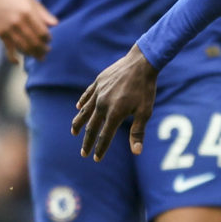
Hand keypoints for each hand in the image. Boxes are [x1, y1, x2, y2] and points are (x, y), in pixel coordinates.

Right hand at [0, 0, 57, 62]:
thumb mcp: (31, 1)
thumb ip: (44, 14)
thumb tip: (56, 24)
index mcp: (28, 12)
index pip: (42, 32)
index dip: (47, 39)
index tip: (49, 40)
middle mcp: (18, 22)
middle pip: (34, 42)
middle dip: (42, 49)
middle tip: (47, 51)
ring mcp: (8, 29)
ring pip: (24, 47)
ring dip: (33, 54)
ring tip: (40, 57)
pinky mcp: (0, 34)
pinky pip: (8, 49)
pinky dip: (13, 58)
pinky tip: (18, 62)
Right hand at [72, 46, 158, 160]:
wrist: (141, 62)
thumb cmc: (146, 89)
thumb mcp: (145, 112)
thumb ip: (138, 132)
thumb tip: (136, 152)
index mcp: (114, 113)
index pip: (104, 137)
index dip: (100, 149)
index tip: (96, 158)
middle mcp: (102, 104)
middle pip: (91, 127)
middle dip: (87, 141)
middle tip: (83, 153)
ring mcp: (98, 92)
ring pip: (84, 111)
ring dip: (78, 123)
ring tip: (74, 132)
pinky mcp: (98, 82)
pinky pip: (87, 95)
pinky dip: (82, 103)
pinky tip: (78, 108)